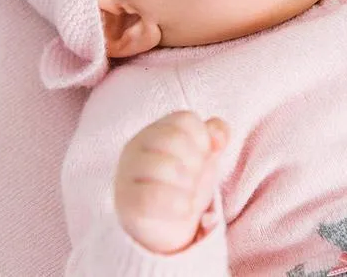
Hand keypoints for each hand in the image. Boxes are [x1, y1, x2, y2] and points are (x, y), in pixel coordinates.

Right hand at [115, 111, 228, 254]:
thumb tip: (219, 137)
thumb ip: (215, 137)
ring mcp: (129, 172)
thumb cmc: (181, 184)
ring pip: (167, 166)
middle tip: (194, 181)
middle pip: (176, 139)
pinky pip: (152, 197)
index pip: (186, 120)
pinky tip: (183, 209)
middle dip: (196, 164)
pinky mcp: (127, 202)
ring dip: (189, 186)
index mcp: (156, 131)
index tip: (204, 159)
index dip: (204, 140)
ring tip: (188, 198)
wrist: (159, 227)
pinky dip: (176, 204)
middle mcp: (138, 146)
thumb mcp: (203, 157)